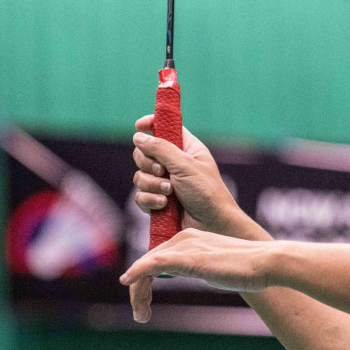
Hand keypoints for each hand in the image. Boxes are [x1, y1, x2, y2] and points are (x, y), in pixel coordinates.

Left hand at [120, 229, 279, 322]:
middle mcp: (185, 238)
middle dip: (139, 290)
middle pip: (149, 263)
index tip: (144, 303)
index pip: (158, 259)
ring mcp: (186, 246)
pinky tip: (128, 282)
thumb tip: (210, 274)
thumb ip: (209, 267)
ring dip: (138, 292)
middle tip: (140, 314)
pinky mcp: (188, 257)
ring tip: (140, 314)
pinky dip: (138, 272)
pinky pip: (154, 263)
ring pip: (148, 266)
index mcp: (192, 239)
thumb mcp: (222, 268)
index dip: (146, 281)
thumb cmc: (251, 268)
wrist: (267, 263)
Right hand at [131, 115, 258, 238]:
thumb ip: (161, 149)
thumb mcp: (185, 166)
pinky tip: (163, 205)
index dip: (151, 124)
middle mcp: (173, 164)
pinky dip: (149, 199)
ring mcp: (164, 183)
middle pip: (143, 152)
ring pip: (139, 176)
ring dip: (152, 184)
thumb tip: (137, 136)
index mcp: (186, 148)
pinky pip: (140, 195)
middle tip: (163, 172)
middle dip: (148, 163)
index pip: (164, 128)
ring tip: (170, 193)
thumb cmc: (207, 192)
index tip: (139, 125)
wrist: (212, 225)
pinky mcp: (157, 202)